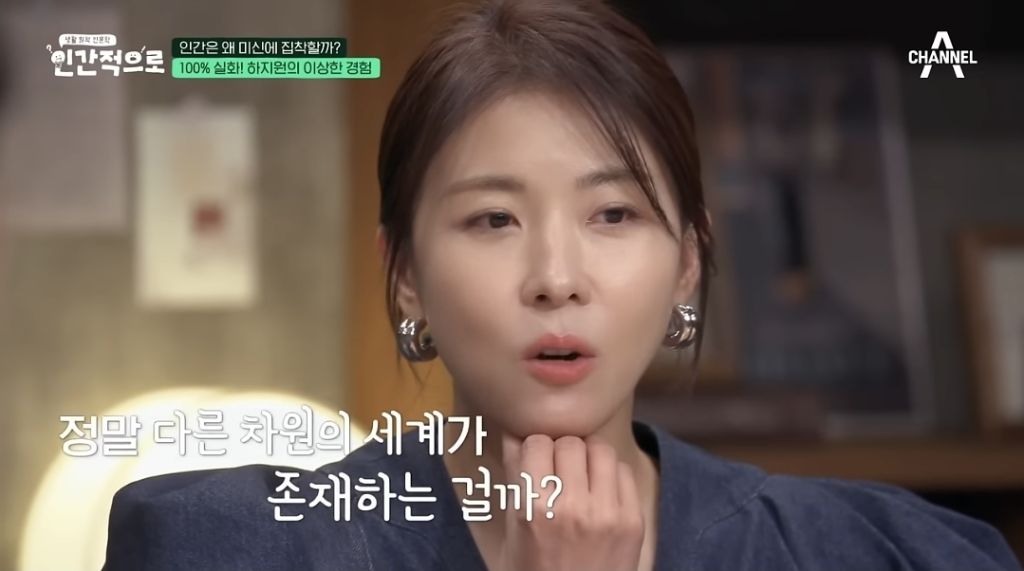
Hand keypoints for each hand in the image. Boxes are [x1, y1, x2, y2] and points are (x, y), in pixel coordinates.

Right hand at [492, 433, 645, 570]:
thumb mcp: (512, 531)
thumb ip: (515, 479)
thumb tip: (514, 432)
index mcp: (533, 509)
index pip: (536, 443)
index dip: (534, 448)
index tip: (535, 459)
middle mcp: (572, 507)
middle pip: (569, 442)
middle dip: (561, 450)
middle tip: (558, 468)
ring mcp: (607, 514)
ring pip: (600, 449)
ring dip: (588, 456)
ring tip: (581, 474)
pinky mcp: (633, 521)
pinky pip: (623, 471)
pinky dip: (610, 474)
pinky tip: (600, 491)